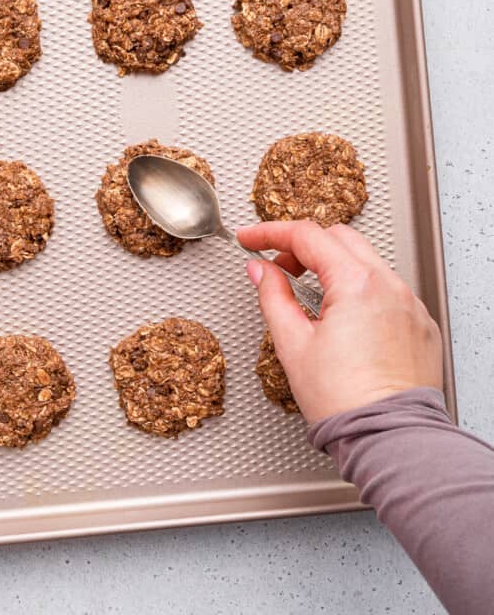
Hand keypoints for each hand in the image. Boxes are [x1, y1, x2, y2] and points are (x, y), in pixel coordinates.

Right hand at [237, 220, 442, 422]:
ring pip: (366, 263)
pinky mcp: (420, 326)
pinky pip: (388, 292)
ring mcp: (409, 304)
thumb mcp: (293, 345)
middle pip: (339, 239)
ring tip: (312, 303)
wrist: (389, 440)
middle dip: (304, 247)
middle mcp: (389, 286)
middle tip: (279, 269)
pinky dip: (362, 293)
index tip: (251, 238)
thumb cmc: (345, 402)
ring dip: (334, 269)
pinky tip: (345, 322)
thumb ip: (273, 297)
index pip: (306, 236)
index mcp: (356, 284)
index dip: (270, 233)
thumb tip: (261, 271)